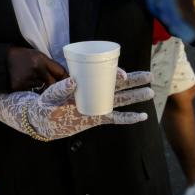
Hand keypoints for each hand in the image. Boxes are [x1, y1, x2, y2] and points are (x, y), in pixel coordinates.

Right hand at [7, 46, 67, 92]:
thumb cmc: (21, 57)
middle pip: (53, 84)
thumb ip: (49, 65)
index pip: (60, 71)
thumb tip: (64, 77)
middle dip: (57, 89)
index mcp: (41, 59)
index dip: (67, 79)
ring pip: (42, 90)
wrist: (1, 60)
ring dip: (42, 90)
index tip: (73, 85)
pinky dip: (31, 92)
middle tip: (62, 94)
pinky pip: (31, 93)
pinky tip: (26, 86)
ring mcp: (27, 79)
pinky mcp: (19, 87)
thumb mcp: (36, 55)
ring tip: (36, 84)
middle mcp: (36, 69)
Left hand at [27, 71, 153, 139]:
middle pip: (119, 85)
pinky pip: (116, 118)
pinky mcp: (97, 119)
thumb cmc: (46, 103)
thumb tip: (72, 81)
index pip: (104, 75)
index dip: (116, 73)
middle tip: (150, 75)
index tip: (121, 74)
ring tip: (151, 91)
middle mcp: (94, 92)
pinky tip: (142, 116)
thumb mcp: (52, 94)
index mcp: (86, 81)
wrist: (43, 121)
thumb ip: (60, 89)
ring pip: (121, 100)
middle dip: (134, 80)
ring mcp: (97, 105)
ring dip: (136, 96)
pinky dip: (129, 118)